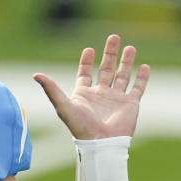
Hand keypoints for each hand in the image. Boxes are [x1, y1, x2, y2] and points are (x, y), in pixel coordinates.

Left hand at [33, 34, 149, 139]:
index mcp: (84, 94)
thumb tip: (36, 75)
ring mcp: (116, 99)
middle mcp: (100, 94)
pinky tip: (144, 66)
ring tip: (130, 47)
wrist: (101, 143)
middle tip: (114, 37)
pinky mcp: (130, 104)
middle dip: (110, 53)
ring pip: (123, 75)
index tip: (89, 50)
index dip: (86, 62)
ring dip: (126, 62)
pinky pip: (138, 88)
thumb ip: (51, 89)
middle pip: (106, 69)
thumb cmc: (80, 126)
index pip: (85, 73)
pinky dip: (142, 77)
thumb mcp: (63, 105)